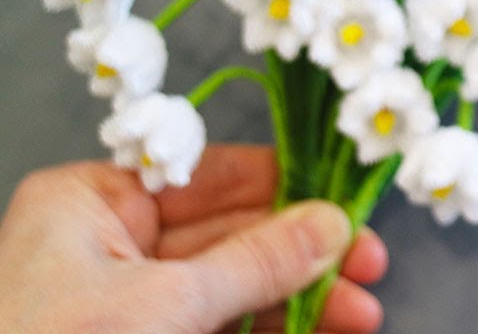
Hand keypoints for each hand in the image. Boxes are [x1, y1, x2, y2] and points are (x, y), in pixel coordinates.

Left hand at [0, 145, 385, 333]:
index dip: (286, 185)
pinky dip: (275, 329)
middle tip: (369, 264)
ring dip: (304, 298)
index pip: (209, 175)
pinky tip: (324, 329)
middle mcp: (111, 243)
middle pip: (235, 233)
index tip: (347, 201)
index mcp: (92, 203)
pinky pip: (226, 327)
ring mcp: (131, 302)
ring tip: (360, 313)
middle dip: (306, 254)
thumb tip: (330, 225)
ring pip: (238, 286)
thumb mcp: (164, 305)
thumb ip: (255, 262)